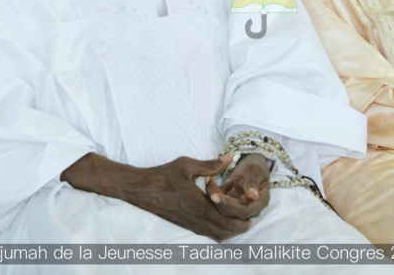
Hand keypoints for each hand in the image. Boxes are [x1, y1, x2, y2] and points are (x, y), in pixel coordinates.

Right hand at [61, 153, 251, 241]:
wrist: (141, 188)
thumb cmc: (164, 175)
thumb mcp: (187, 165)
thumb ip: (211, 164)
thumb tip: (230, 157)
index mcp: (199, 204)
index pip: (227, 216)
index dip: (241, 216)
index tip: (251, 212)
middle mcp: (196, 218)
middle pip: (224, 230)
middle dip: (239, 227)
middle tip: (250, 221)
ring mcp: (190, 224)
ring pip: (216, 235)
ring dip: (230, 232)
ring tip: (240, 224)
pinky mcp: (184, 226)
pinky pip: (206, 235)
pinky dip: (218, 233)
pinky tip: (221, 224)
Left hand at [205, 153, 270, 219]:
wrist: (251, 168)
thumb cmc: (255, 167)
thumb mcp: (255, 170)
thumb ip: (253, 183)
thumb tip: (254, 195)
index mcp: (260, 203)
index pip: (244, 211)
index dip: (229, 205)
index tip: (214, 196)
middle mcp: (251, 210)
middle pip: (231, 215)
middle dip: (217, 202)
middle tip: (207, 186)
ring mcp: (239, 209)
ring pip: (223, 211)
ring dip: (212, 197)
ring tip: (207, 179)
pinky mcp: (229, 206)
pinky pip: (218, 205)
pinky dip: (212, 193)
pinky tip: (209, 180)